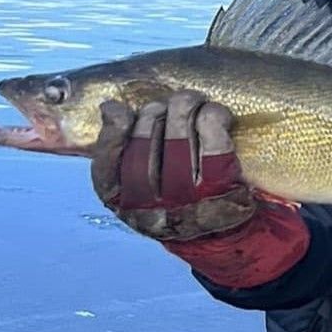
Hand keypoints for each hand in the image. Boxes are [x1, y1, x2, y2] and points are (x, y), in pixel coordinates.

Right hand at [91, 90, 255, 240]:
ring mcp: (188, 206)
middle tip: (169, 102)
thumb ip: (123, 147)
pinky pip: (215, 149)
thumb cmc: (175, 192)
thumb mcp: (141, 178)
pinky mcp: (224, 197)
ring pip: (178, 145)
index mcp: (124, 205)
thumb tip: (110, 108)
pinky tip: (213, 112)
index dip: (111, 135)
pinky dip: (213, 121)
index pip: (106, 169)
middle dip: (154, 116)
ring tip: (191, 99)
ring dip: (183, 112)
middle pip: (145, 151)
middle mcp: (152, 211)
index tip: (118, 109)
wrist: (222, 232)